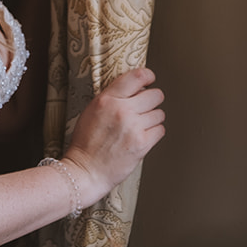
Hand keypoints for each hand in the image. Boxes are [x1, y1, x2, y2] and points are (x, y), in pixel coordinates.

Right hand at [64, 67, 164, 206]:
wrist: (85, 170)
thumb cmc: (86, 143)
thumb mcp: (92, 111)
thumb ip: (112, 98)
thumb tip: (136, 89)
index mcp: (107, 99)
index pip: (137, 76)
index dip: (148, 76)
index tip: (149, 79)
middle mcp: (121, 110)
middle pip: (155, 95)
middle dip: (152, 100)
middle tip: (145, 107)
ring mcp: (133, 127)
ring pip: (159, 114)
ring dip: (152, 119)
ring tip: (139, 126)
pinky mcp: (142, 143)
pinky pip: (160, 130)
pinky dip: (154, 133)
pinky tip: (142, 136)